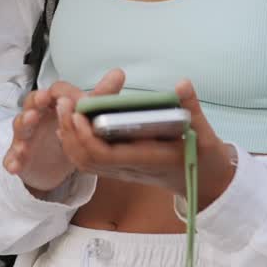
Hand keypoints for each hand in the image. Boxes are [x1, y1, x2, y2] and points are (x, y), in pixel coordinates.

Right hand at [3, 69, 125, 193]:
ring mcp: (25, 135)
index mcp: (52, 103)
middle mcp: (35, 115)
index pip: (53, 92)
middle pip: (31, 103)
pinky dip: (12, 160)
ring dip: (24, 125)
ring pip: (21, 127)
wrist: (53, 163)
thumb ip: (99, 96)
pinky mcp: (19, 156)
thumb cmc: (66, 130)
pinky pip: (12, 157)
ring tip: (29, 125)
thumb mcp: (83, 115)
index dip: (58, 93)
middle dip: (35, 102)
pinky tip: (14, 166)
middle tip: (41, 102)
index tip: (64, 94)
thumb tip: (118, 73)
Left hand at [56, 79, 235, 208]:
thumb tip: (182, 83)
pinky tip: (72, 123)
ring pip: (84, 162)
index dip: (86, 136)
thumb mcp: (205, 133)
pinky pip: (90, 161)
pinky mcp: (120, 168)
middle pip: (86, 159)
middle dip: (69, 132)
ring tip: (62, 109)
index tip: (78, 112)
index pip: (105, 154)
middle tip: (62, 103)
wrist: (205, 183)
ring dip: (69, 137)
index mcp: (147, 159)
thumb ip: (191, 108)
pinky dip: (76, 143)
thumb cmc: (205, 159)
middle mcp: (130, 167)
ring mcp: (123, 171)